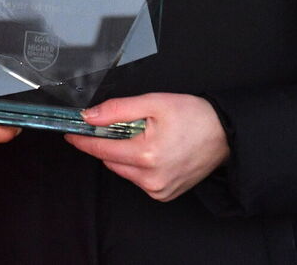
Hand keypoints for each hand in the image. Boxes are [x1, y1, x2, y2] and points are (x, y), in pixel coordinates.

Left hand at [66, 93, 228, 201]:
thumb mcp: (153, 102)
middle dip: (111, 143)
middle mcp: (151, 179)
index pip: (101, 149)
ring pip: (124, 170)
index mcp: (146, 155)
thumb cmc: (194, 116)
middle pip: (111, 160)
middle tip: (128, 125)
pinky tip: (155, 151)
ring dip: (125, 154)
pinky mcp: (164, 195)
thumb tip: (89, 117)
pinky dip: (139, 166)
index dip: (83, 140)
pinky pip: (139, 179)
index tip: (71, 134)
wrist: (225, 134)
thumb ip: (117, 110)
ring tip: (147, 136)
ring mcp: (158, 190)